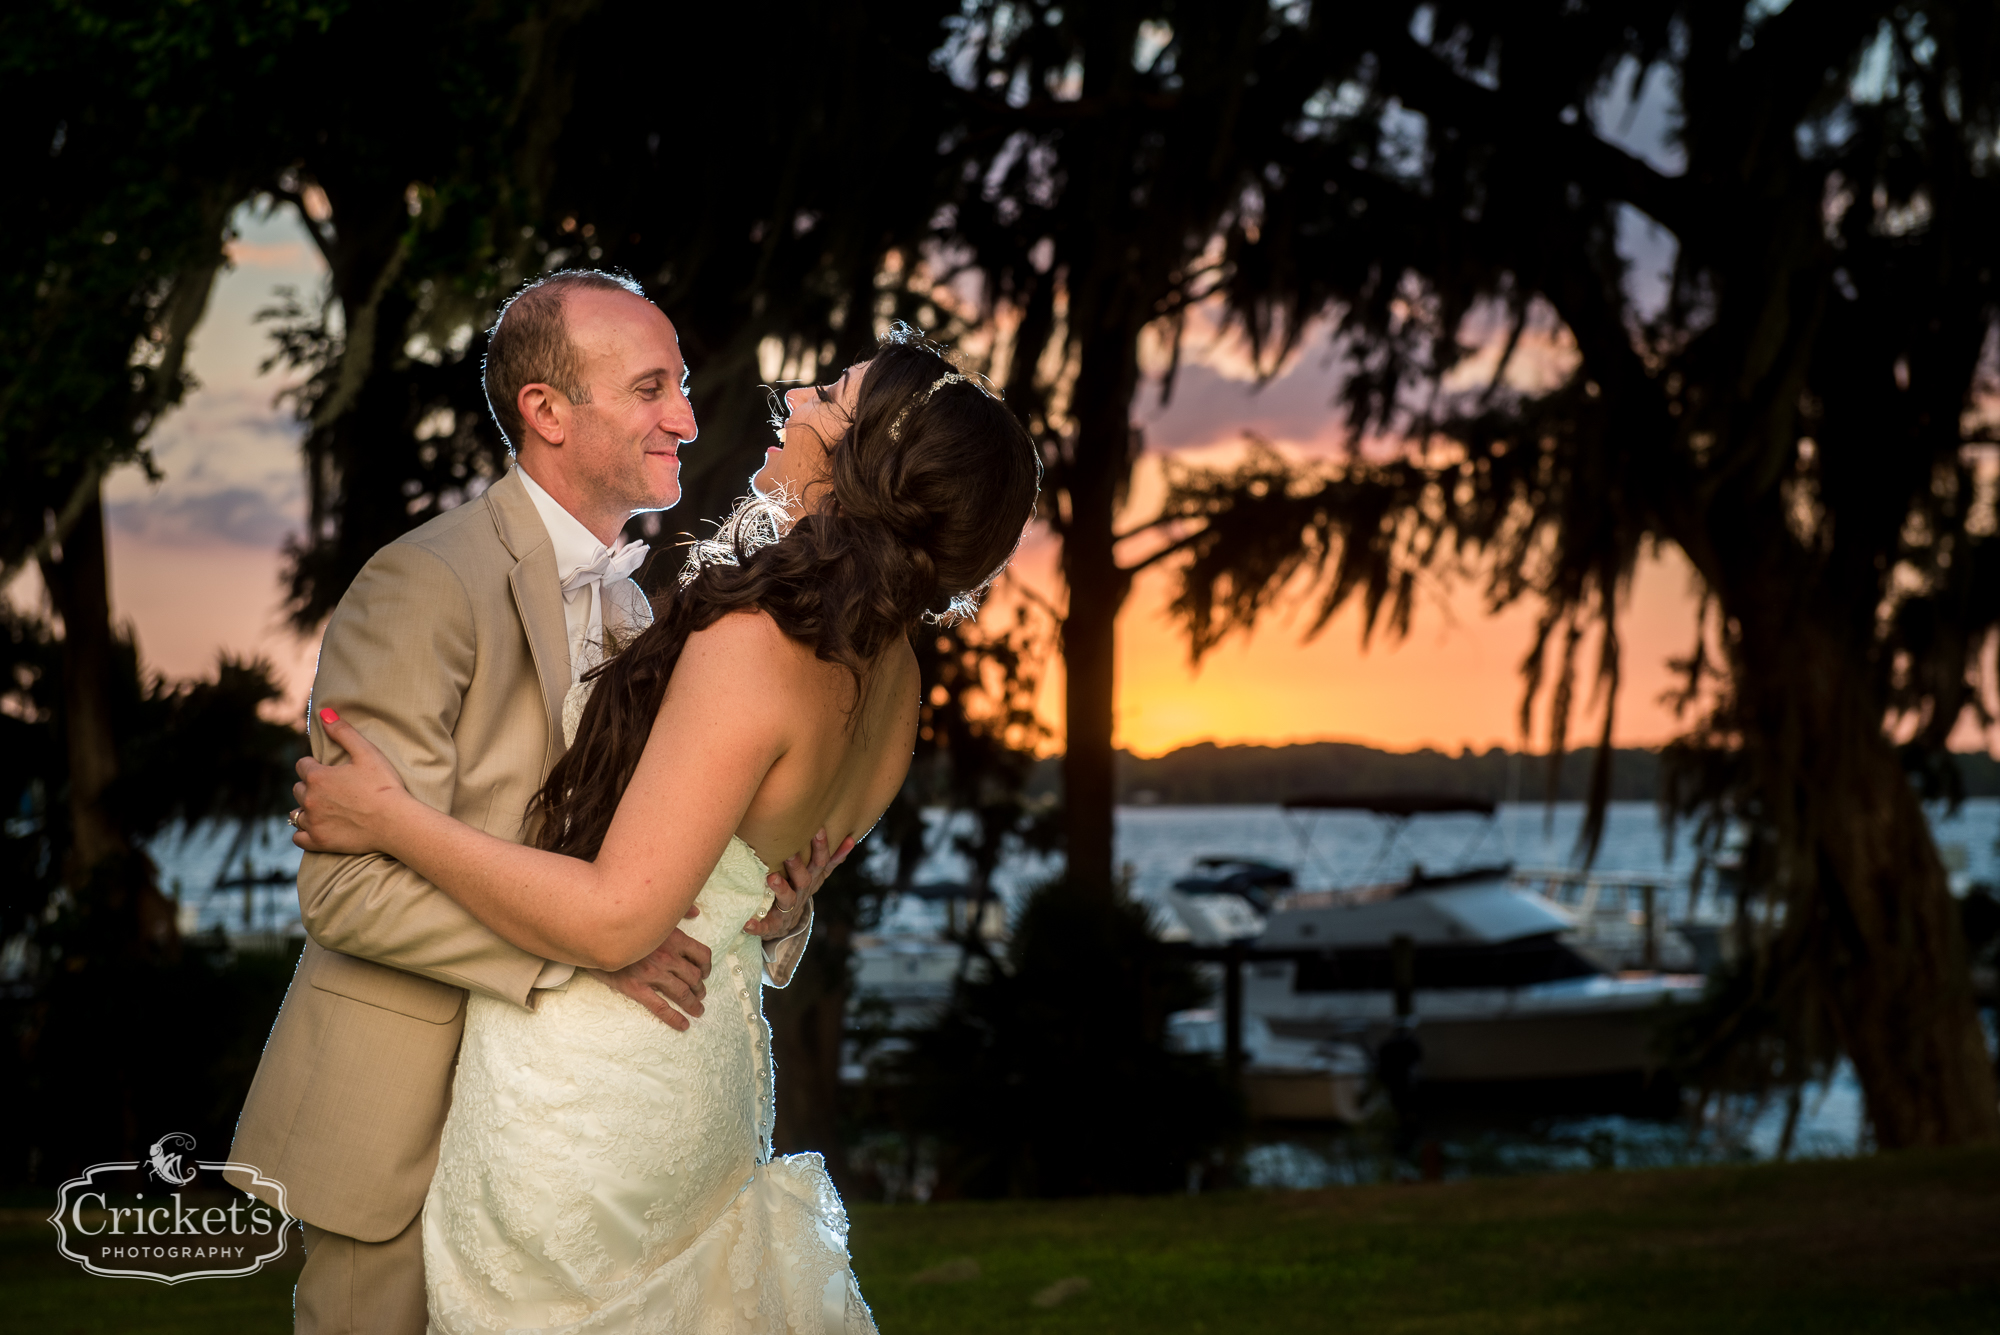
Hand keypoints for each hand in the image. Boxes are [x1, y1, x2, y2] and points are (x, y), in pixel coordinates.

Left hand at [290, 709, 411, 854]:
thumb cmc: (384, 785)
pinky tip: (316, 828)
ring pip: (296, 813)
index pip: (302, 765)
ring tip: (323, 809)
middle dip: (310, 787)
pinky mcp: (319, 841)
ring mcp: (313, 822)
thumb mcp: (367, 753)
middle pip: (298, 789)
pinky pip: (298, 837)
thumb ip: (343, 732)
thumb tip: (324, 713)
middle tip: (330, 790)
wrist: (395, 821)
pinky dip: (304, 833)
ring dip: (306, 809)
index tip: (328, 770)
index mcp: (318, 776)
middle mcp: (310, 799)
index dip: (314, 765)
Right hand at [588, 924, 712, 1030]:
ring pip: (682, 993)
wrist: (593, 933)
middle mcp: (667, 957)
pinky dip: (674, 1018)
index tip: (705, 973)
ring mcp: (653, 974)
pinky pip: (661, 1007)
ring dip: (693, 1003)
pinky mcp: (636, 988)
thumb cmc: (623, 920)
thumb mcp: (652, 912)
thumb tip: (696, 912)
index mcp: (673, 938)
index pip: (701, 955)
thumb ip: (676, 911)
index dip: (706, 966)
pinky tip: (683, 1025)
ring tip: (697, 1009)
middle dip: (700, 987)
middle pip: (694, 976)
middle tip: (700, 994)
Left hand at [744, 828, 853, 939]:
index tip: (819, 830)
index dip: (821, 848)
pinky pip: (765, 926)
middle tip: (790, 853)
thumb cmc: (798, 891)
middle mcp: (801, 894)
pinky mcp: (772, 925)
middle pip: (803, 880)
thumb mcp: (816, 876)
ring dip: (781, 889)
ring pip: (787, 899)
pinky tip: (747, 924)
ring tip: (772, 878)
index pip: (820, 863)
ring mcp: (787, 910)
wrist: (785, 924)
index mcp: (811, 880)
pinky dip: (757, 926)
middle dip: (797, 867)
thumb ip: (831, 860)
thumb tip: (850, 839)